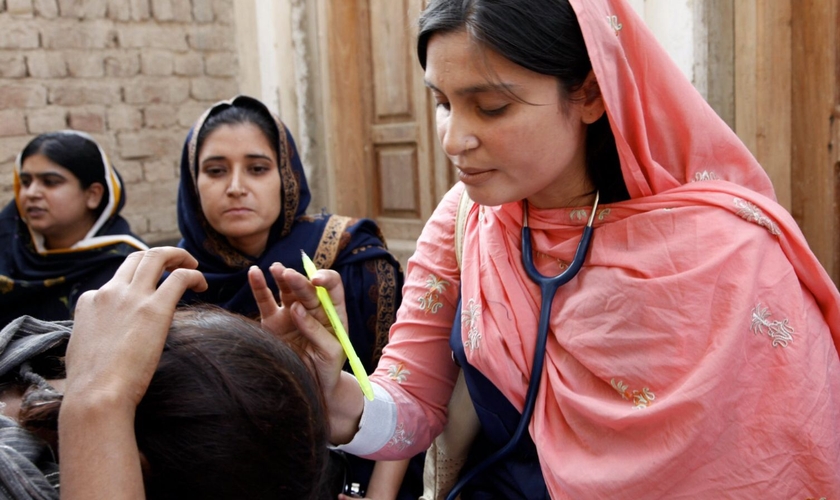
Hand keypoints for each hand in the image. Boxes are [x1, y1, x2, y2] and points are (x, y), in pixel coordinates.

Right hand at [64, 247, 207, 412]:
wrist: (96, 394)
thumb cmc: (91, 384)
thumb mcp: (82, 349)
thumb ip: (95, 334)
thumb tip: (105, 339)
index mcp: (90, 301)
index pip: (115, 280)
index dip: (135, 284)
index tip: (149, 297)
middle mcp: (110, 292)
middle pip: (138, 257)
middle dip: (160, 255)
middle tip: (177, 264)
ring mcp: (132, 297)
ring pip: (157, 256)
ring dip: (178, 256)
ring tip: (193, 266)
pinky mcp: (155, 308)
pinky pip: (180, 277)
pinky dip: (194, 275)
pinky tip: (202, 286)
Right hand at [252, 262, 363, 443]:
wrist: (312, 389)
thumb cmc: (328, 369)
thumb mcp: (331, 351)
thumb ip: (317, 330)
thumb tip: (296, 309)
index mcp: (332, 311)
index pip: (332, 286)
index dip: (326, 279)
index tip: (317, 281)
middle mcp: (312, 308)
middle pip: (306, 287)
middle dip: (299, 281)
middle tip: (289, 275)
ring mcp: (291, 313)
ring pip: (286, 289)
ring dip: (281, 276)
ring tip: (276, 269)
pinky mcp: (272, 322)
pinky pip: (265, 301)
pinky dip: (259, 286)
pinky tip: (254, 273)